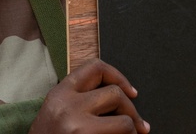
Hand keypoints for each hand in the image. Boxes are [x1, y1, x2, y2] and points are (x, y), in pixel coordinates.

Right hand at [30, 58, 149, 133]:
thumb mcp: (57, 111)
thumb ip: (80, 99)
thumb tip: (121, 97)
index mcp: (60, 93)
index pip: (95, 68)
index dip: (119, 77)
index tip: (131, 93)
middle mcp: (68, 105)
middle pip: (115, 94)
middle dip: (132, 112)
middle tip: (138, 127)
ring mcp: (78, 125)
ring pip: (125, 121)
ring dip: (132, 132)